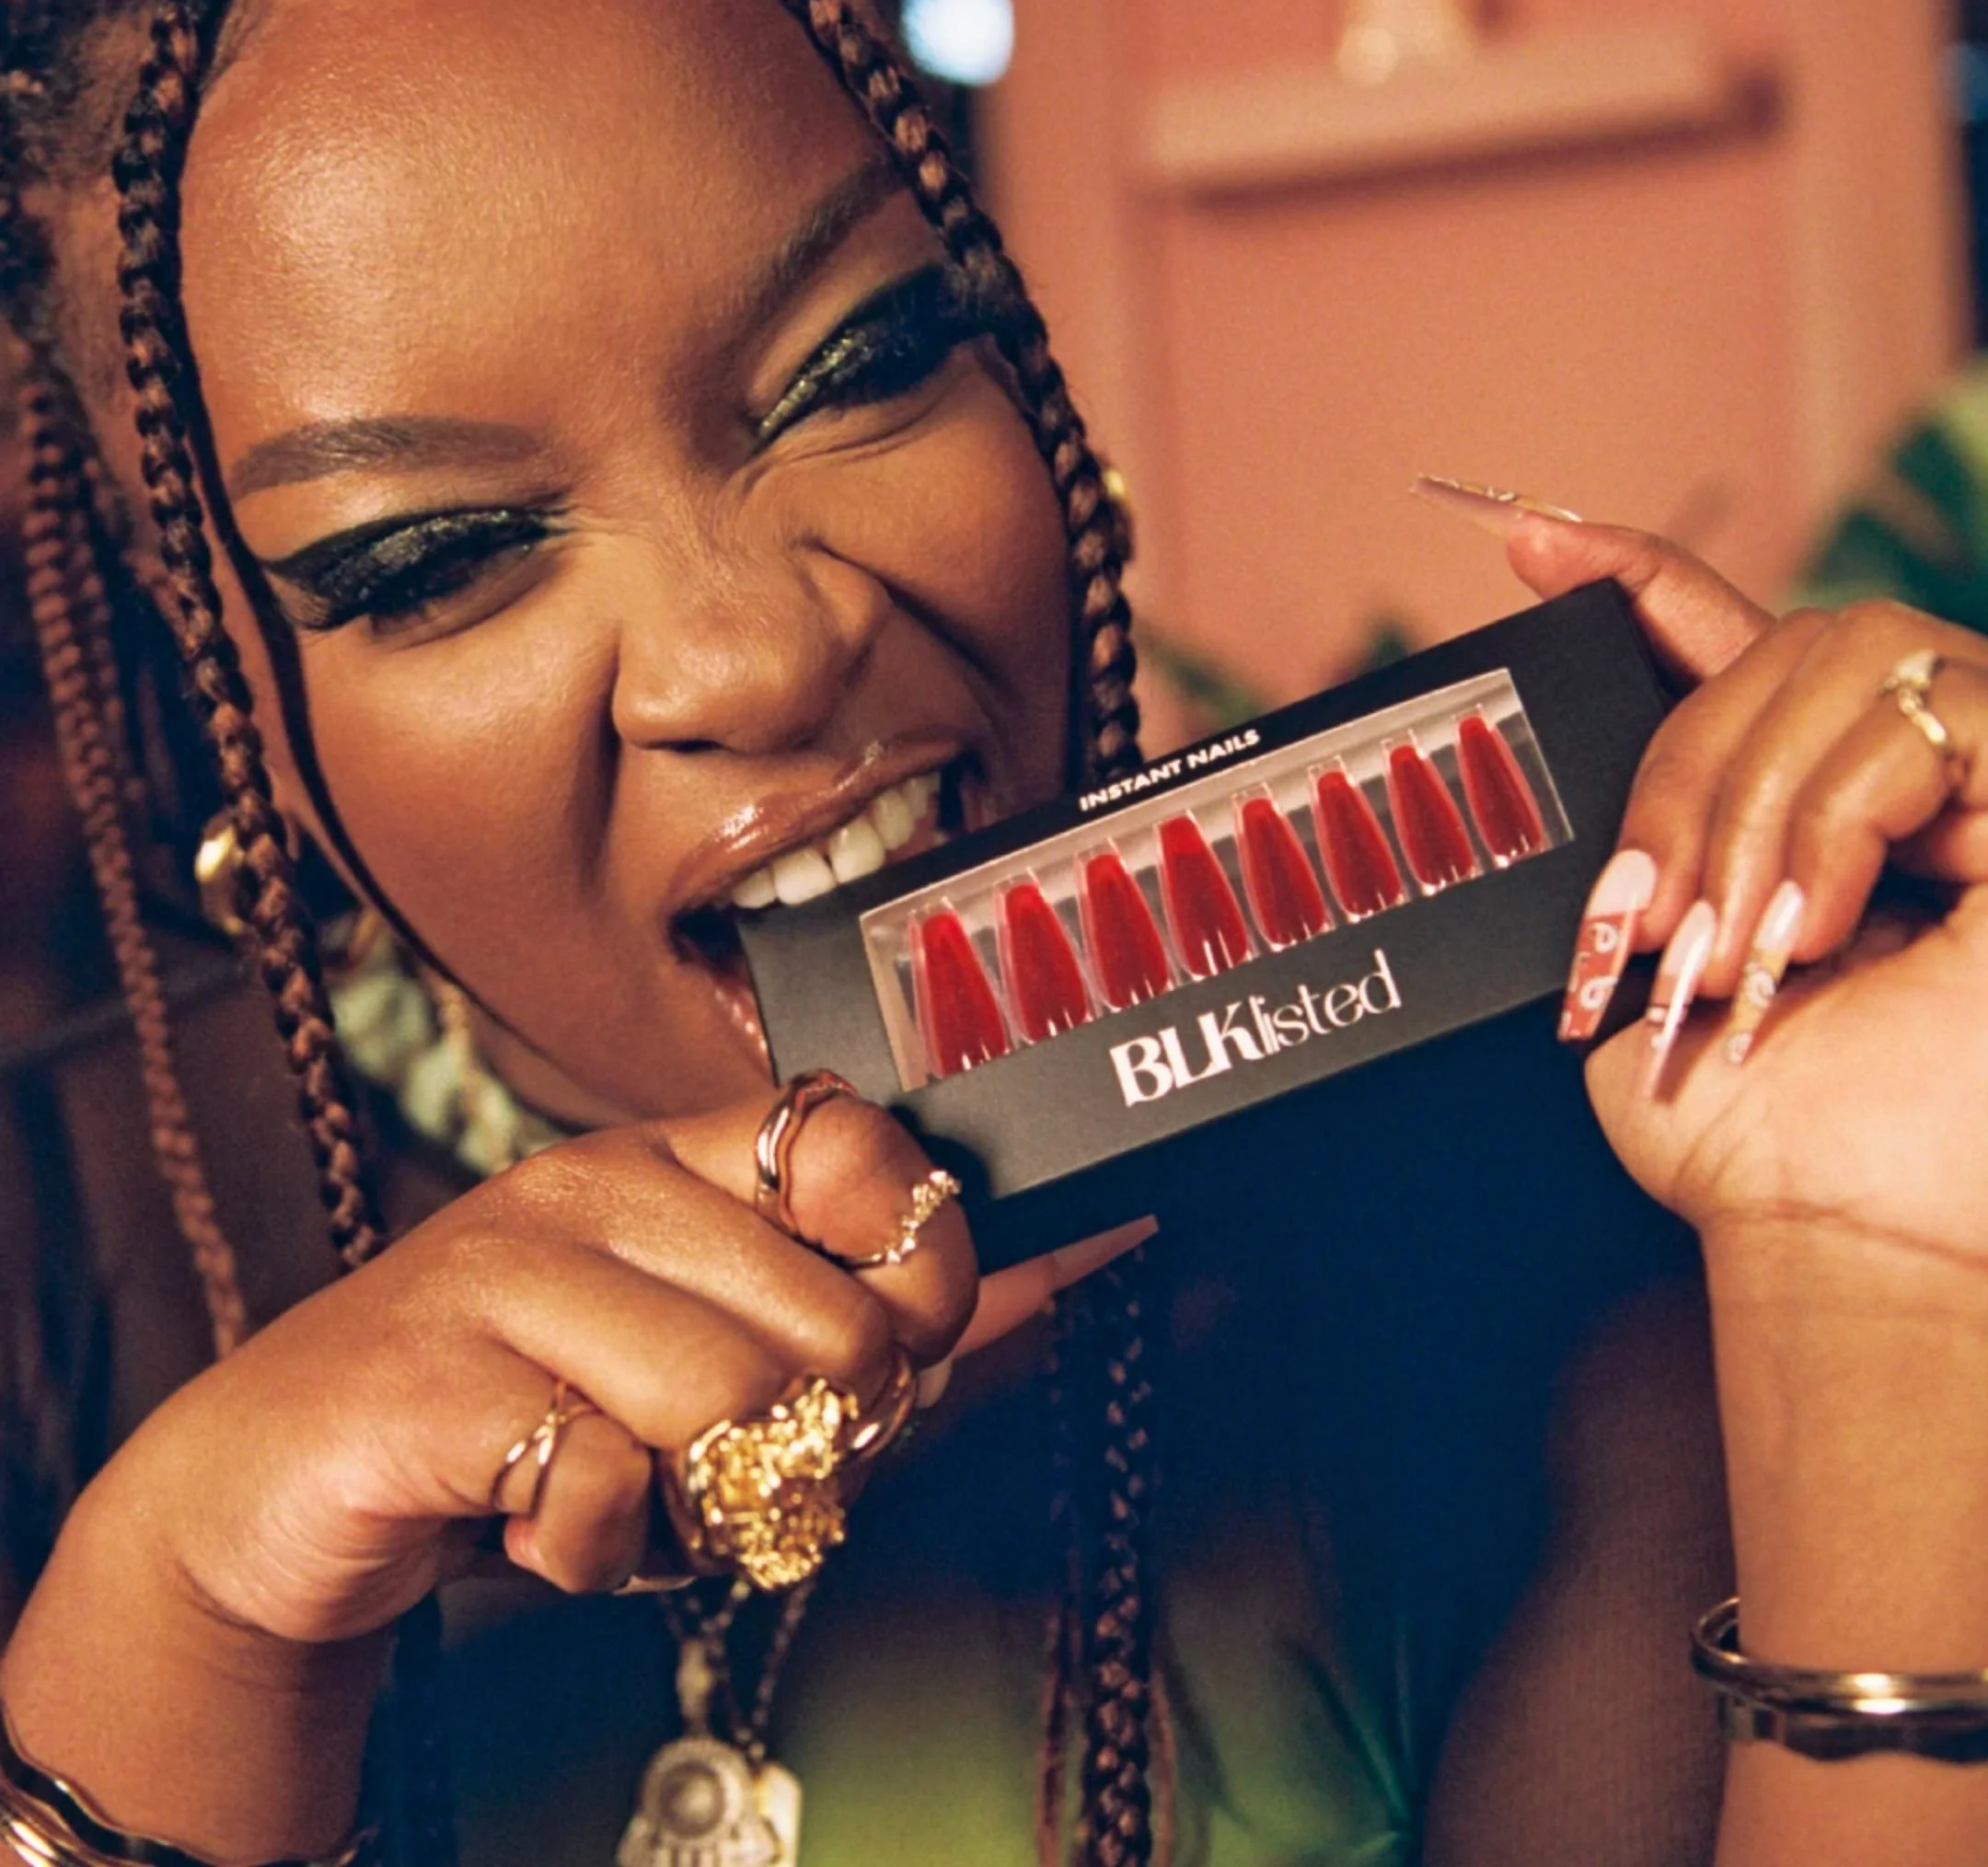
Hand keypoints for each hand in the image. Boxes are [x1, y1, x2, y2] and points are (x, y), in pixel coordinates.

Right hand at [25, 1091, 1149, 1645]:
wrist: (285, 1483)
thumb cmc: (530, 1411)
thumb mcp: (705, 1352)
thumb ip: (866, 1319)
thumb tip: (1054, 1280)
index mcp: (672, 1157)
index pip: (859, 1137)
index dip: (926, 1253)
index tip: (907, 1341)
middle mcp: (594, 1187)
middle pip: (829, 1324)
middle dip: (814, 1448)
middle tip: (735, 1472)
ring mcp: (504, 1270)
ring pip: (729, 1408)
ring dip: (701, 1510)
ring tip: (631, 1497)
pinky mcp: (431, 1377)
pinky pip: (606, 1488)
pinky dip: (599, 1551)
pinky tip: (544, 1524)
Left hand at [1481, 496, 1987, 1258]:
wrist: (1848, 1223)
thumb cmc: (1754, 1131)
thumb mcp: (1650, 967)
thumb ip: (1628, 856)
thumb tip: (1580, 795)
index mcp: (1803, 797)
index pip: (1724, 636)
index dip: (1632, 573)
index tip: (1525, 539)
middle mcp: (1903, 766)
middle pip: (1767, 647)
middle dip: (1678, 775)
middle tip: (1650, 916)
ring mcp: (1984, 768)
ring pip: (1833, 660)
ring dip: (1746, 812)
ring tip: (1736, 949)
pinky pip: (1911, 722)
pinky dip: (1834, 824)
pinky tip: (1824, 928)